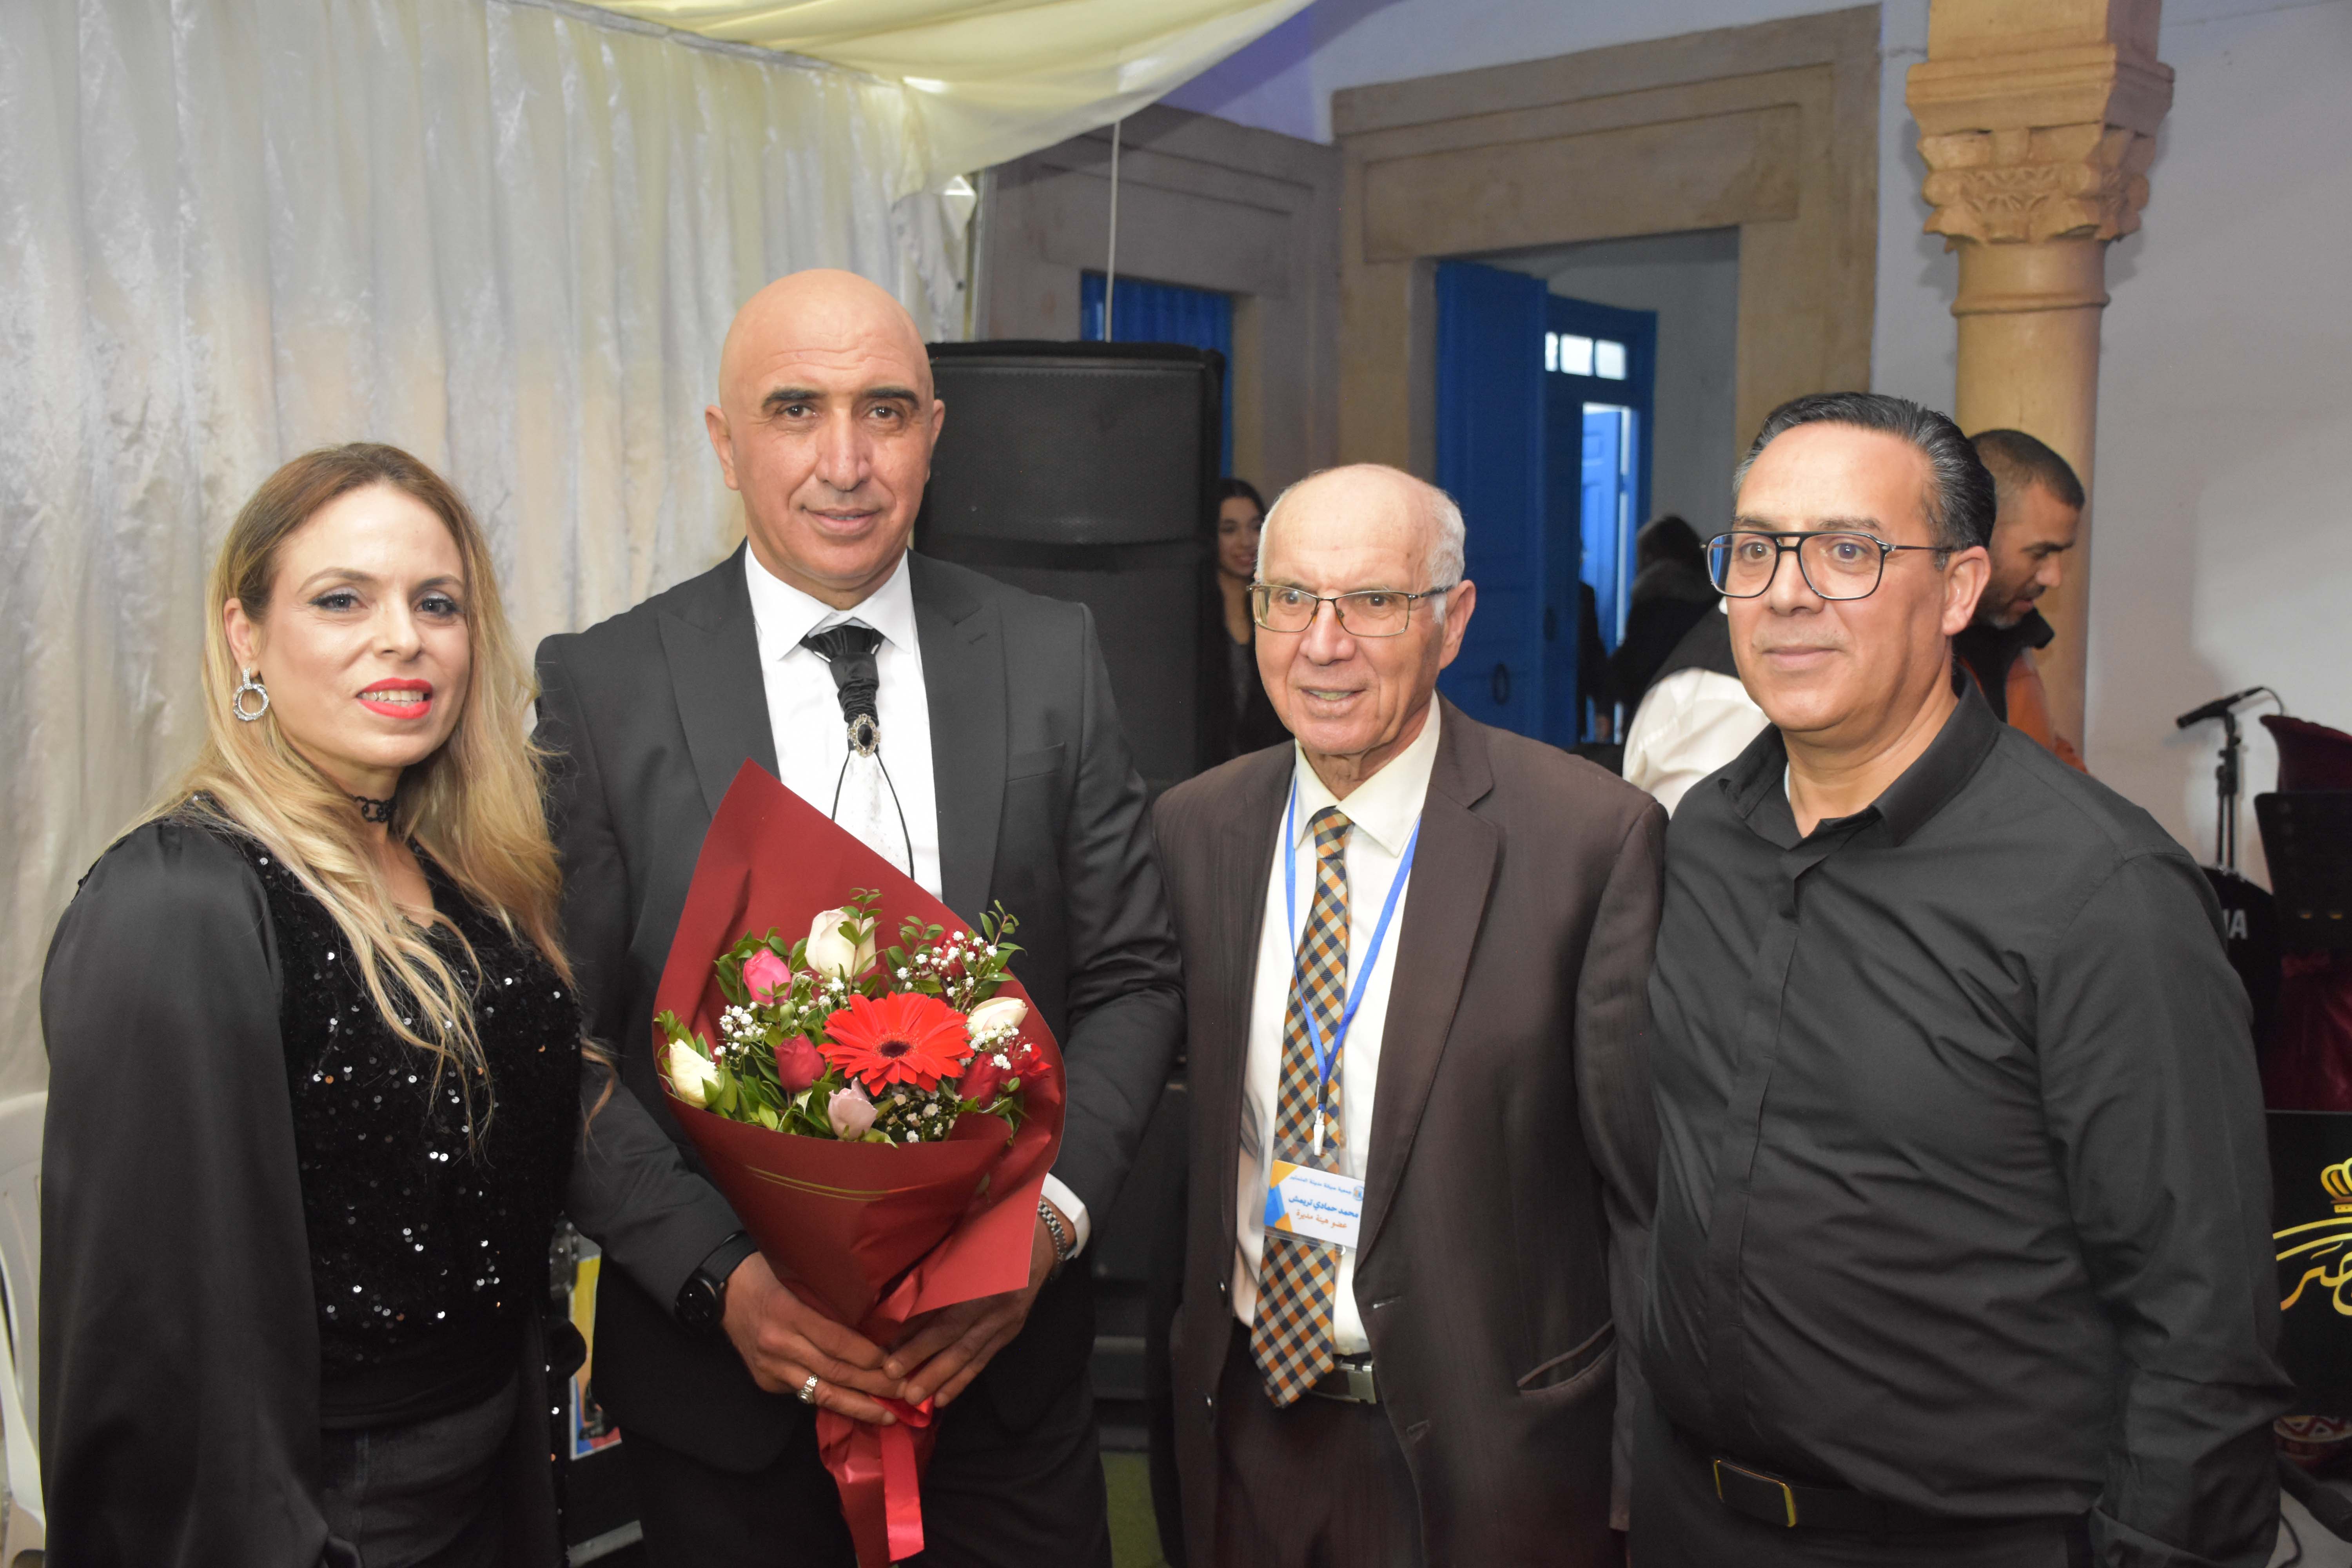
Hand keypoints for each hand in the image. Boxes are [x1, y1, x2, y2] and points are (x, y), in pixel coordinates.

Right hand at [721, 1252, 902, 1423]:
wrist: (723, 1290)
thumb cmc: (769, 1276)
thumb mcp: (801, 1282)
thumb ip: (830, 1307)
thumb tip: (873, 1330)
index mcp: (789, 1314)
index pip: (836, 1342)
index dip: (868, 1356)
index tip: (895, 1364)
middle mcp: (778, 1345)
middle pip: (833, 1372)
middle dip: (873, 1387)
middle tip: (904, 1393)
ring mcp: (770, 1367)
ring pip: (820, 1393)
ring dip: (857, 1405)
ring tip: (887, 1413)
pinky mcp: (765, 1381)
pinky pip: (804, 1394)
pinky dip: (832, 1399)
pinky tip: (856, 1406)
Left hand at [884, 1203, 1061, 1408]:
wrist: (1040, 1238)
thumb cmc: (994, 1235)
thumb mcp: (965, 1249)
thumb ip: (940, 1280)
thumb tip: (906, 1312)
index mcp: (982, 1284)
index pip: (946, 1320)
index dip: (918, 1341)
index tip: (889, 1357)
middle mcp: (996, 1309)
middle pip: (957, 1344)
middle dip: (926, 1368)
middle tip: (899, 1390)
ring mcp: (1006, 1323)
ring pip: (970, 1357)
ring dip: (942, 1380)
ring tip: (917, 1400)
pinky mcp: (1011, 1332)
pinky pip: (984, 1360)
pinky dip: (963, 1379)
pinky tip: (944, 1397)